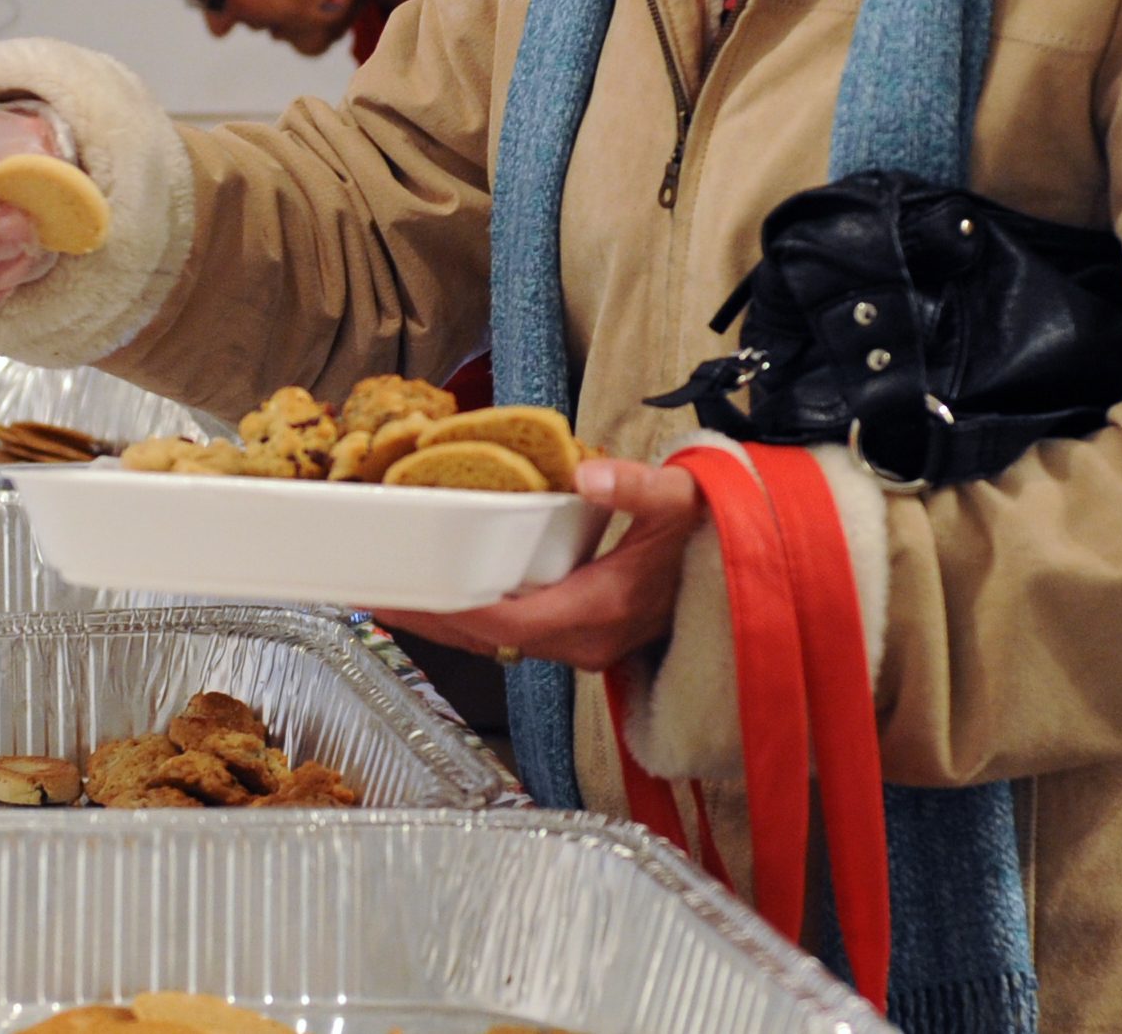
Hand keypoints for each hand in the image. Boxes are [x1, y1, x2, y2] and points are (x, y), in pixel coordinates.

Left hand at [369, 457, 705, 672]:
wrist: (747, 574)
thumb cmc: (710, 536)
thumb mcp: (681, 500)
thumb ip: (637, 487)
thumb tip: (590, 474)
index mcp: (602, 610)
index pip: (509, 620)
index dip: (454, 609)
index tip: (408, 592)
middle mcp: (587, 641)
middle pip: (490, 640)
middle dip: (432, 618)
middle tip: (374, 592)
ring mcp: (584, 646)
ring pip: (498, 644)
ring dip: (447, 622)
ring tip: (392, 595)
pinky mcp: (581, 638)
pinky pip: (513, 636)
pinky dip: (473, 619)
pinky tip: (443, 598)